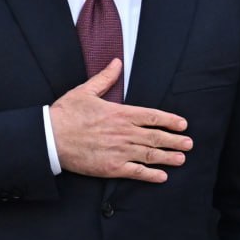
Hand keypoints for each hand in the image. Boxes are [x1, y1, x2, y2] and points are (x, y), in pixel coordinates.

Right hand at [50, 60, 190, 183]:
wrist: (50, 138)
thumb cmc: (66, 114)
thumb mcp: (85, 91)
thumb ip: (105, 78)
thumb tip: (117, 62)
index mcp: (120, 113)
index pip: (152, 117)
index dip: (170, 121)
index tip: (182, 124)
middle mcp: (124, 133)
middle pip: (156, 137)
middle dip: (175, 141)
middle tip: (189, 144)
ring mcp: (119, 151)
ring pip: (150, 155)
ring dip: (168, 157)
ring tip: (181, 159)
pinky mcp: (111, 168)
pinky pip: (136, 172)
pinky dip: (151, 175)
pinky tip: (162, 176)